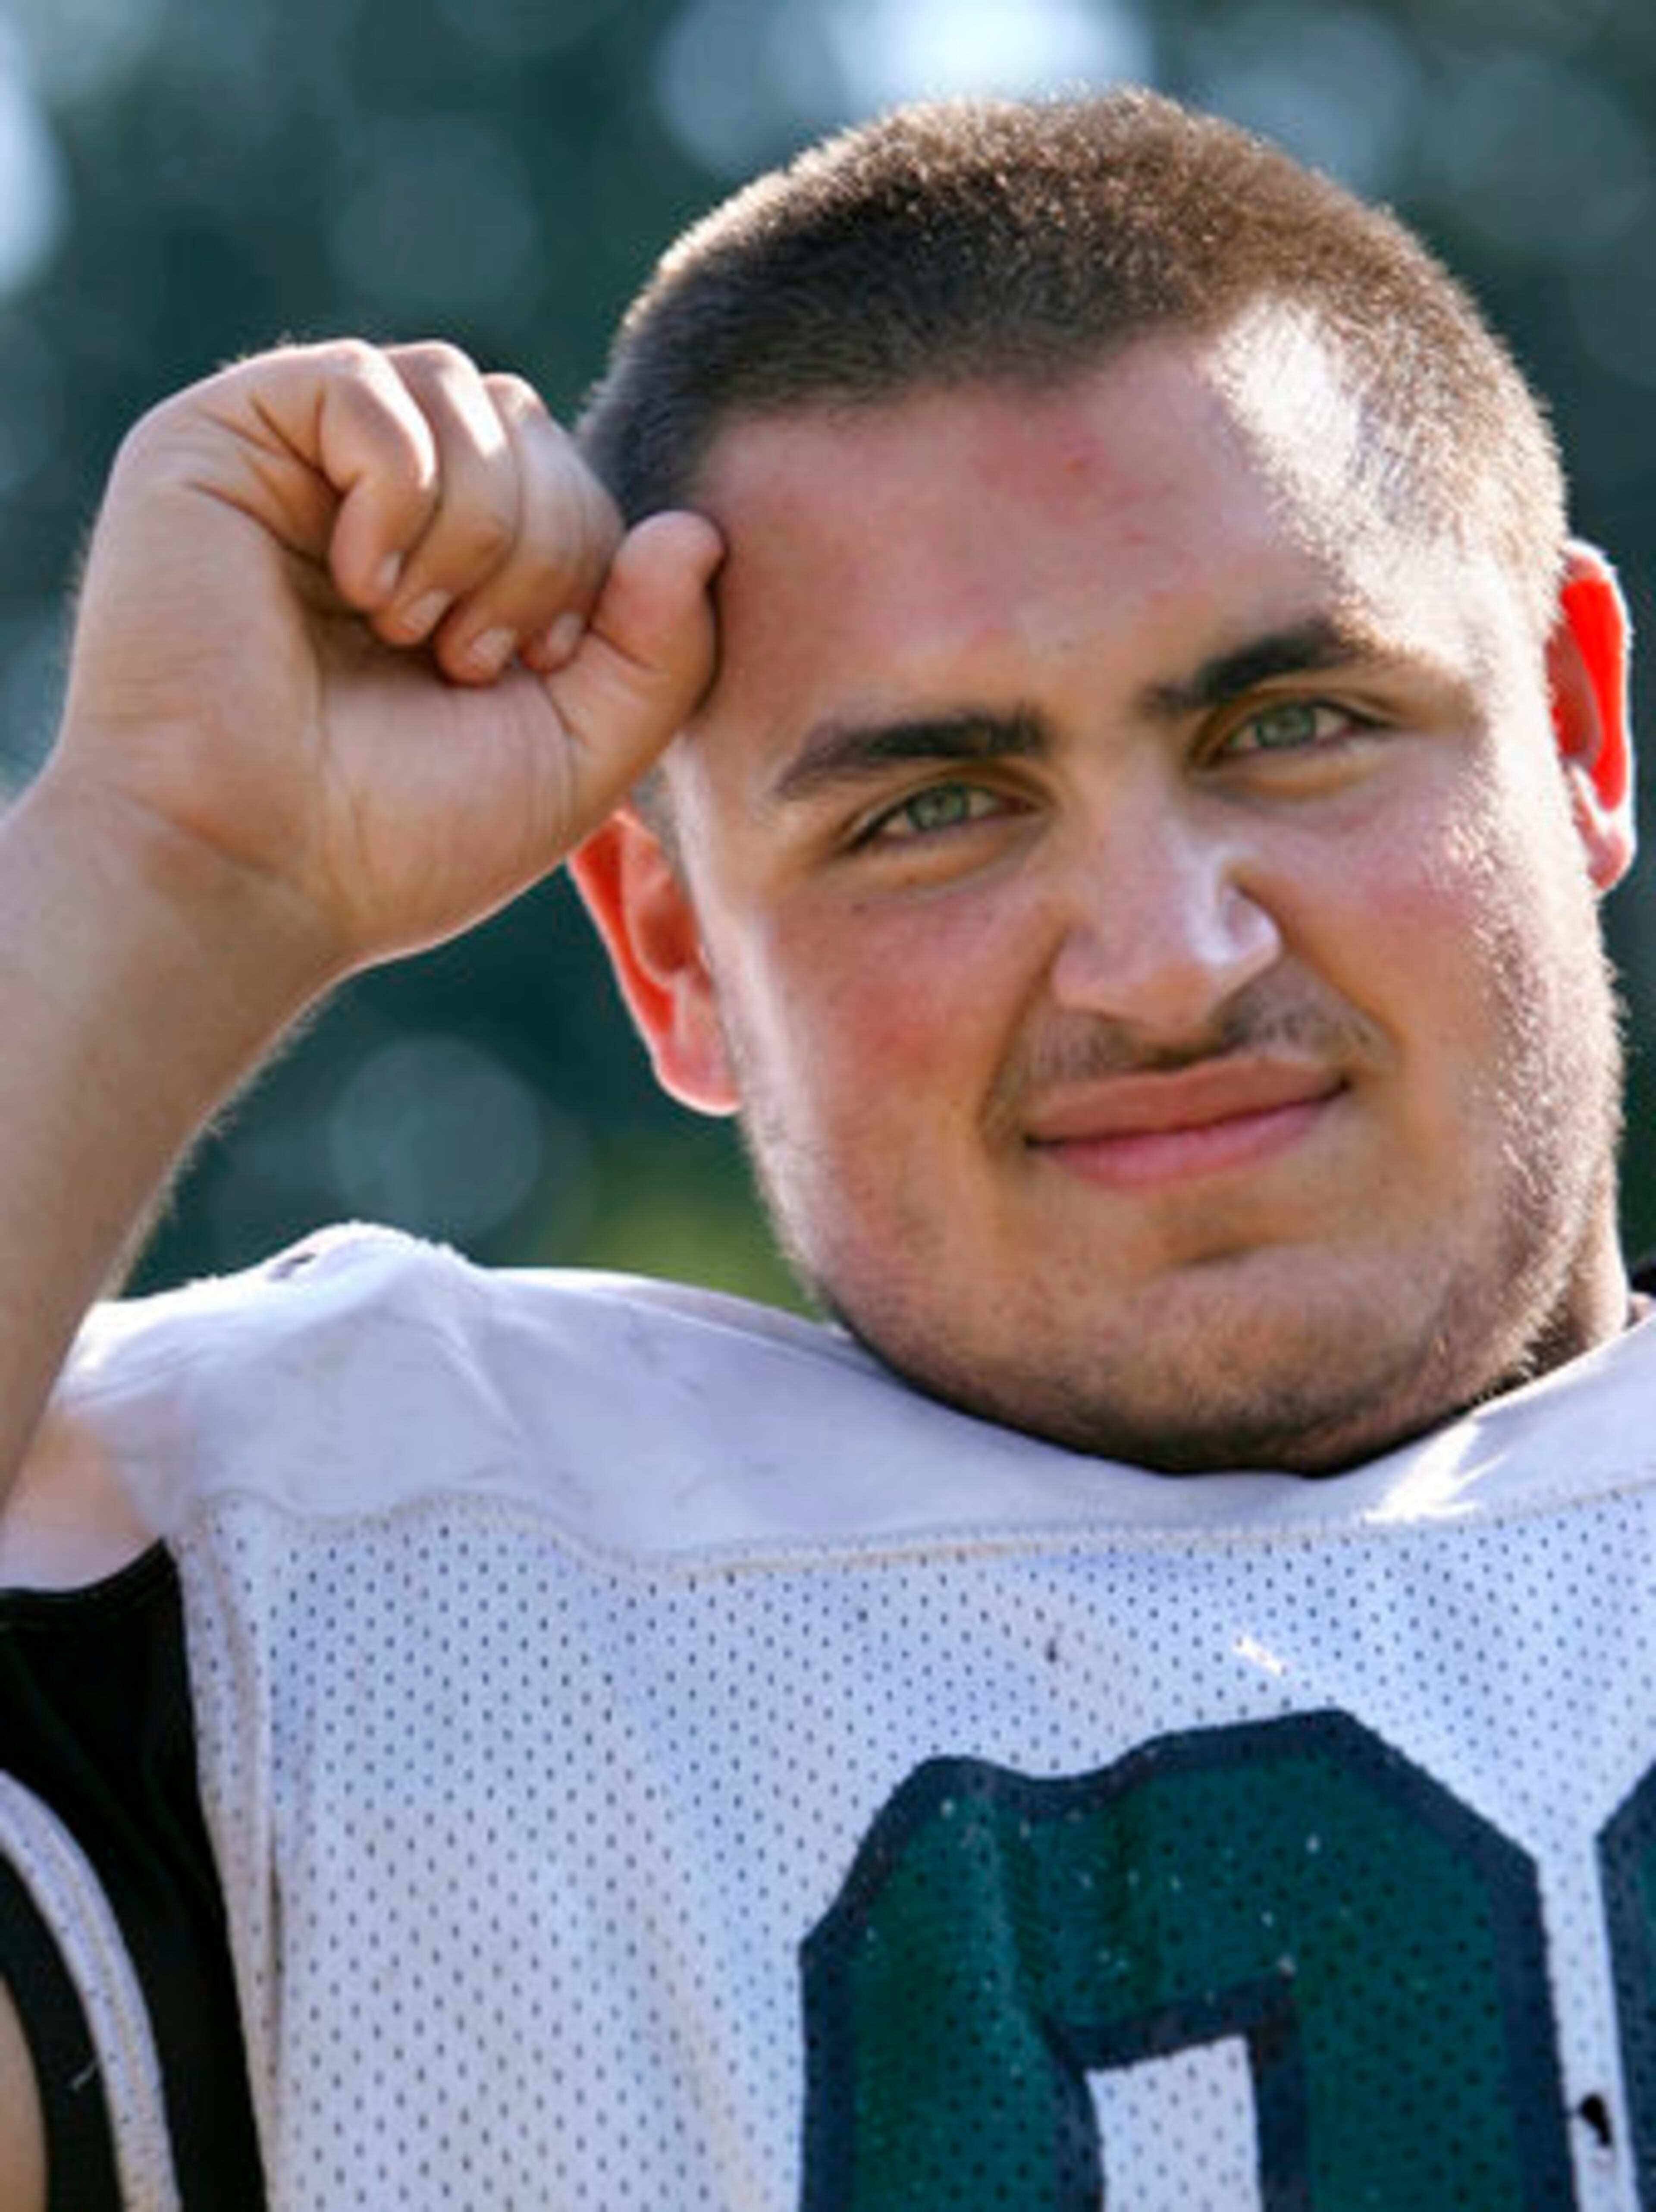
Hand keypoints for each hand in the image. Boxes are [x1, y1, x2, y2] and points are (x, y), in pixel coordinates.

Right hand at [52, 339, 721, 983]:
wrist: (253, 873)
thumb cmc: (402, 839)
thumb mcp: (581, 754)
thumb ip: (663, 651)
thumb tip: (697, 529)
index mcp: (456, 568)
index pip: (574, 479)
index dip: (587, 564)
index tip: (530, 671)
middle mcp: (377, 504)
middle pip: (529, 422)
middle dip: (539, 545)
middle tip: (466, 660)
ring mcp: (297, 466)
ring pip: (461, 390)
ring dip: (473, 524)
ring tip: (409, 628)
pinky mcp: (218, 439)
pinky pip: (363, 381)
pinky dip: (396, 485)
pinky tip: (359, 583)